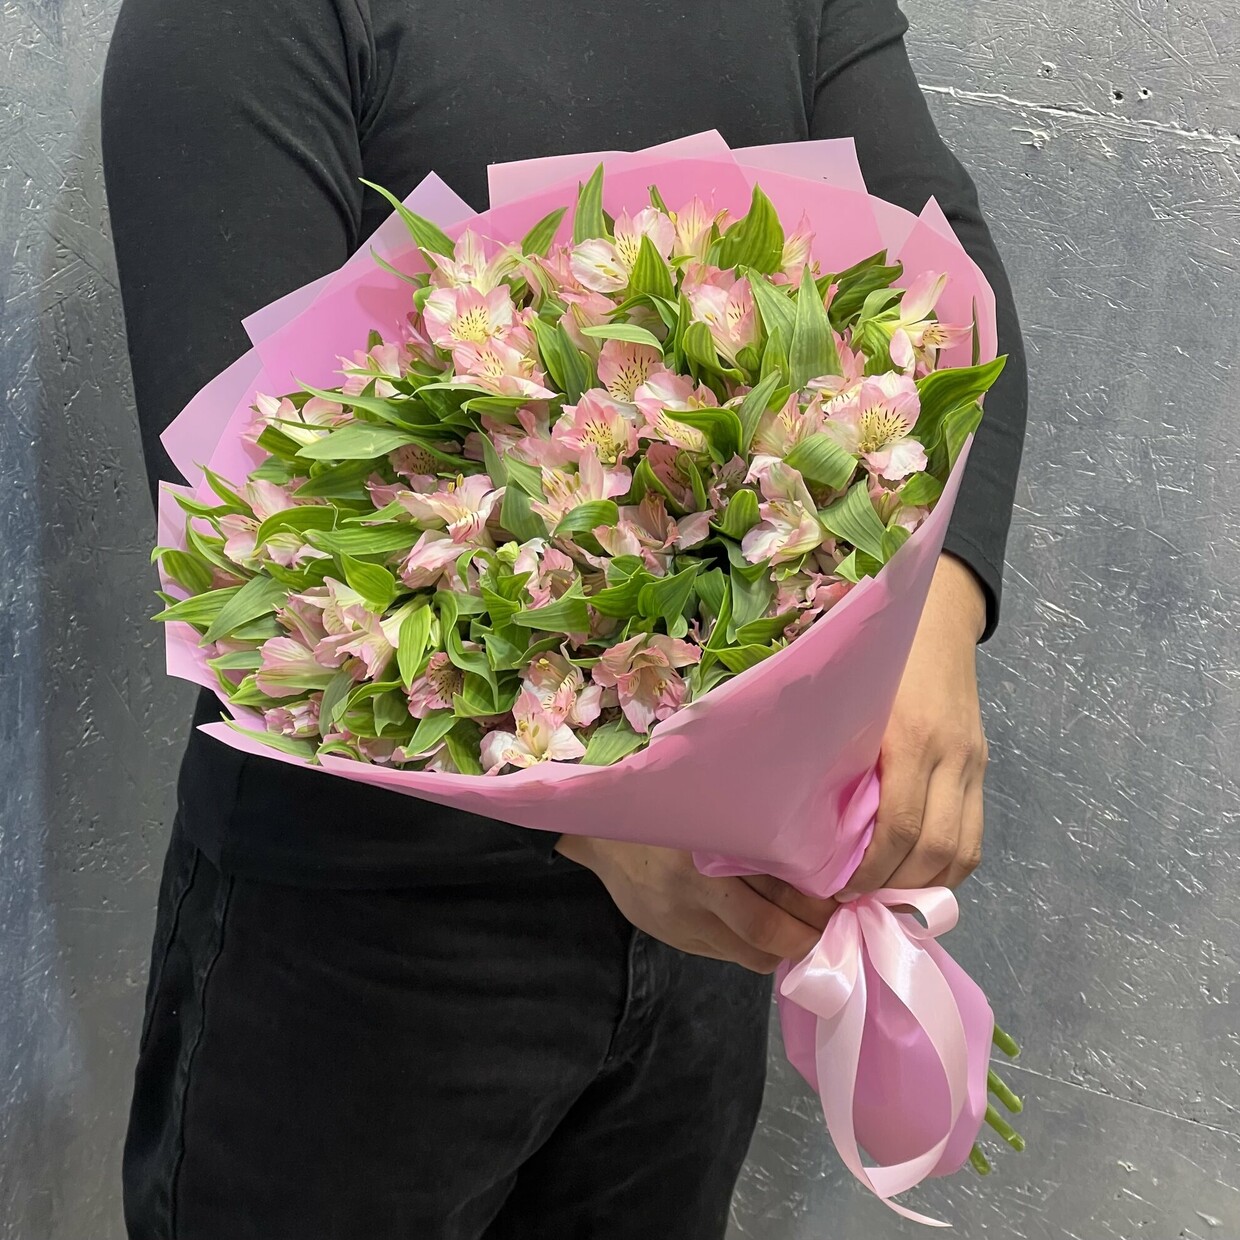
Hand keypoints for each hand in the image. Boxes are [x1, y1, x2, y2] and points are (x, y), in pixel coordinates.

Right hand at [553, 836, 827, 973]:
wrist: (600, 834)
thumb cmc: (666, 811)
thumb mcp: (707, 812)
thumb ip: (750, 835)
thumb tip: (811, 858)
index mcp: (707, 854)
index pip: (776, 895)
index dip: (816, 904)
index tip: (846, 896)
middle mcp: (694, 893)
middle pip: (766, 931)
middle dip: (810, 935)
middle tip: (838, 925)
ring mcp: (682, 923)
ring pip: (749, 954)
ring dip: (785, 949)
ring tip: (809, 932)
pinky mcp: (674, 939)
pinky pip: (726, 954)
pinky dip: (755, 949)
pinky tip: (768, 933)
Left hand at [839, 552, 989, 898]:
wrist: (938, 616)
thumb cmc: (877, 656)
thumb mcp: (846, 700)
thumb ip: (833, 752)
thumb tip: (802, 817)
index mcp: (910, 738)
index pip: (898, 827)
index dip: (868, 870)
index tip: (834, 887)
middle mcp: (950, 756)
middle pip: (933, 850)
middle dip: (892, 886)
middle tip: (852, 898)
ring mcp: (972, 763)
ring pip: (961, 851)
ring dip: (923, 885)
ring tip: (881, 894)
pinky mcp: (981, 767)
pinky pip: (974, 836)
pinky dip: (947, 867)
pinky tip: (913, 873)